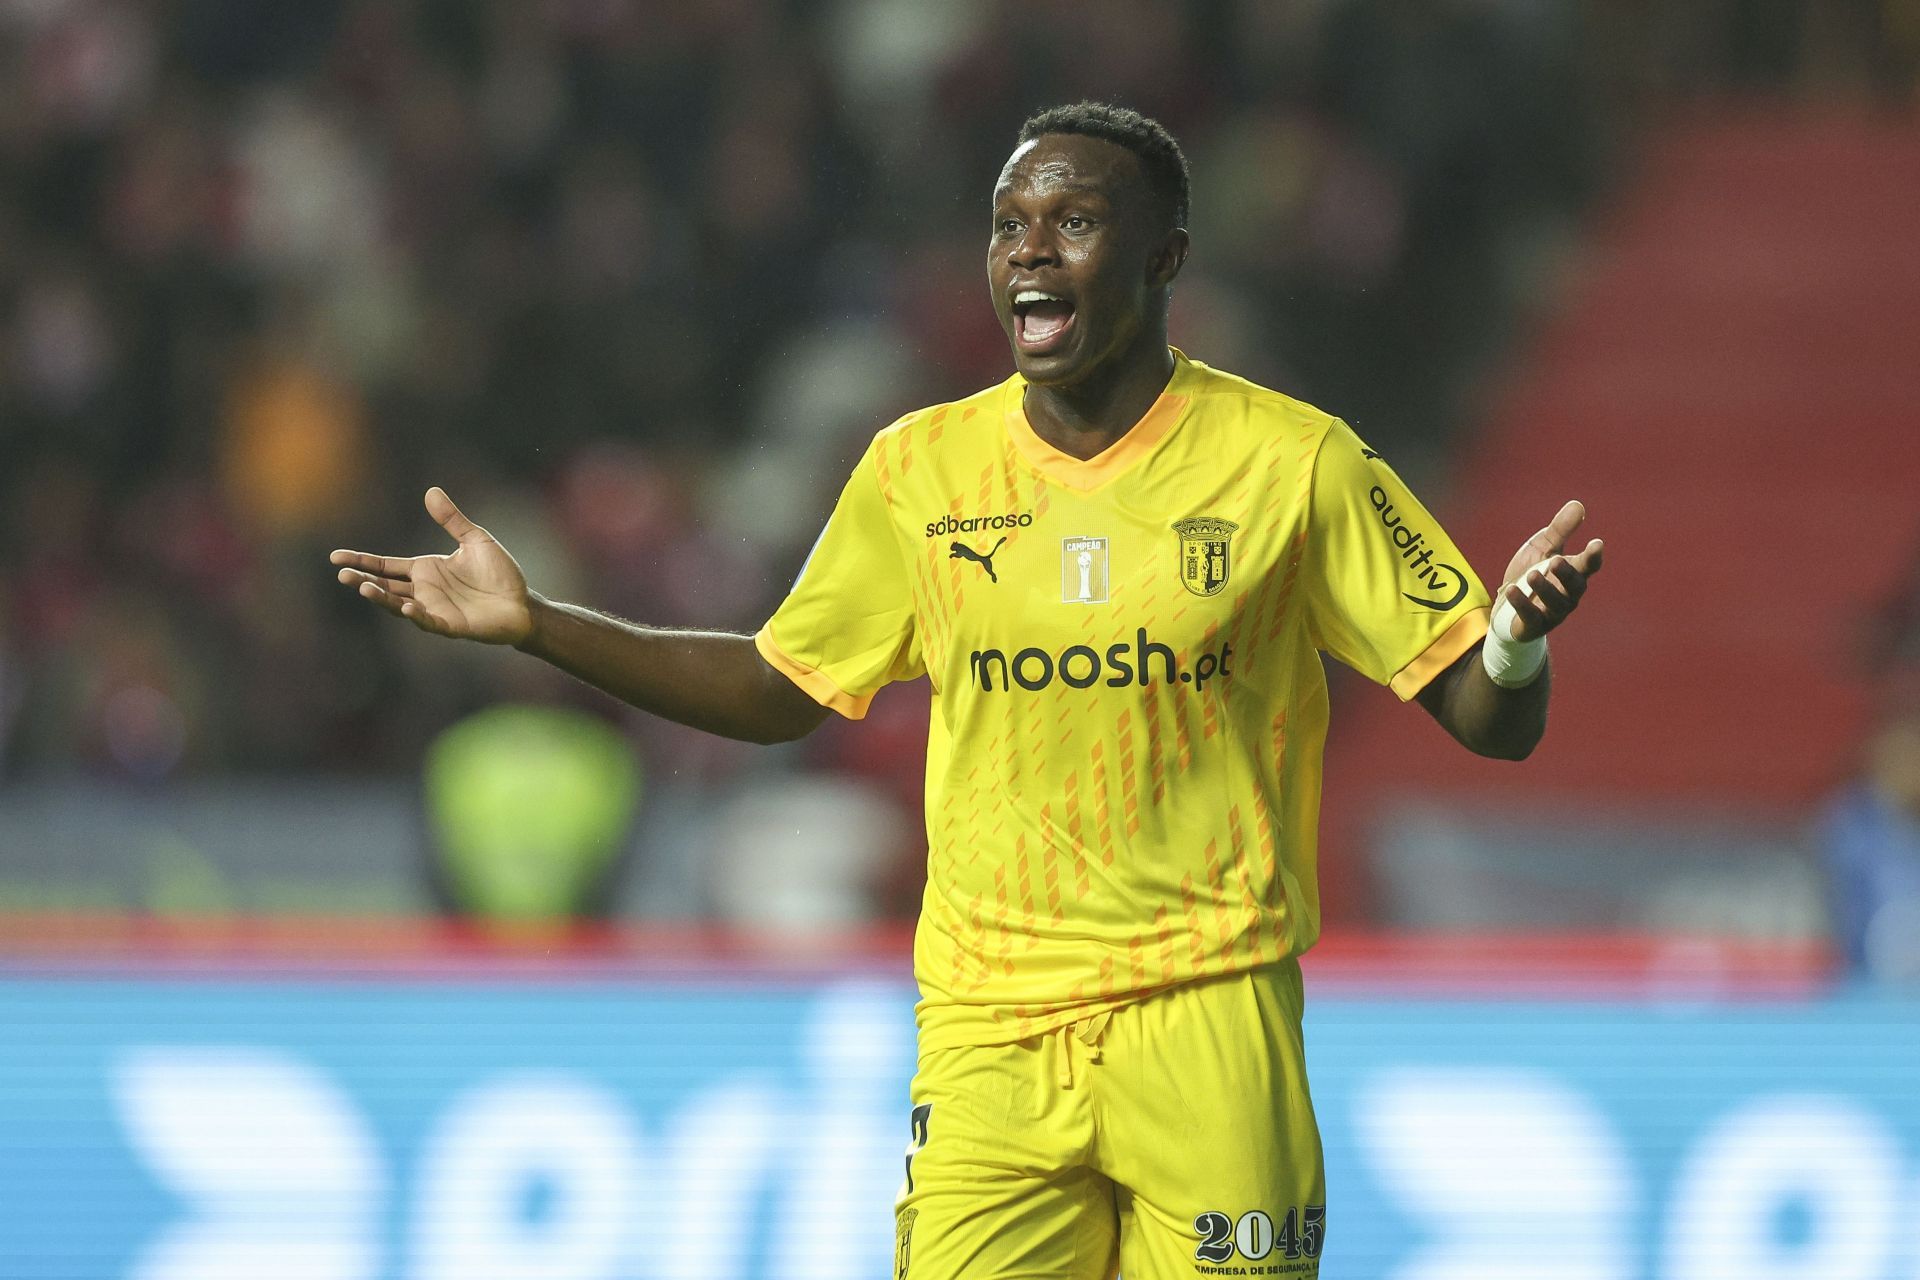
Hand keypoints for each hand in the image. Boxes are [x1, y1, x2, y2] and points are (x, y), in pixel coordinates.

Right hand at [330, 487, 534, 644]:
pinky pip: (428, 621)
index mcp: (426, 570)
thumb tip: (431, 491)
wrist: (523, 603)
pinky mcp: (450, 625)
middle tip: (342, 575)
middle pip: (386, 586)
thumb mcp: (475, 540)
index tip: (336, 557)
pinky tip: (405, 607)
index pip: (386, 566)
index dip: (362, 561)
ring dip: (382, 598)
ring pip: (399, 605)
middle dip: (363, 580)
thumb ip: (451, 519)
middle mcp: (425, 591)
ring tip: (363, 588)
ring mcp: (435, 609)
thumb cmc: (500, 574)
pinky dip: (415, 615)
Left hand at [1496, 500, 1603, 640]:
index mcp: (1573, 573)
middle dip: (1567, 574)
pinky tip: (1510, 590)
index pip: (1588, 565)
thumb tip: (1578, 504)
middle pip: (1575, 586)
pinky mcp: (1533, 625)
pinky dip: (1521, 603)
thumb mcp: (1543, 548)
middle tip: (1557, 560)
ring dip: (1545, 588)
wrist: (1507, 608)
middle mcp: (1568, 594)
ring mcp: (1552, 612)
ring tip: (1532, 575)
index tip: (1596, 544)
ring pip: (1555, 603)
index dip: (1593, 556)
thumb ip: (1560, 530)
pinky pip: (1530, 616)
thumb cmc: (1532, 573)